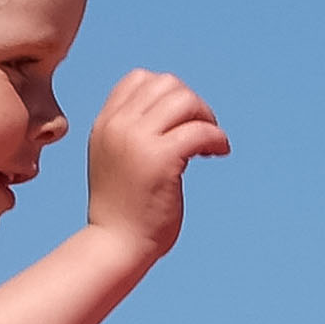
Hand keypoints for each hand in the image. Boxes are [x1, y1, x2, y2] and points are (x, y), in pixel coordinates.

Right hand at [79, 70, 229, 262]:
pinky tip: (219, 153)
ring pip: (185, 101)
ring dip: (207, 118)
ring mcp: (138, 141)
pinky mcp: (161, 159)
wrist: (115, 244)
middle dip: (193, 104)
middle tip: (202, 132)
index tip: (181, 120)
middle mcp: (118, 126)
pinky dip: (217, 138)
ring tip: (211, 143)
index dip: (169, 93)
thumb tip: (173, 111)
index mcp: (106, 123)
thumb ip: (132, 133)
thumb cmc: (122, 208)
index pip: (140, 79)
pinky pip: (200, 131)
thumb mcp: (115, 158)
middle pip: (168, 84)